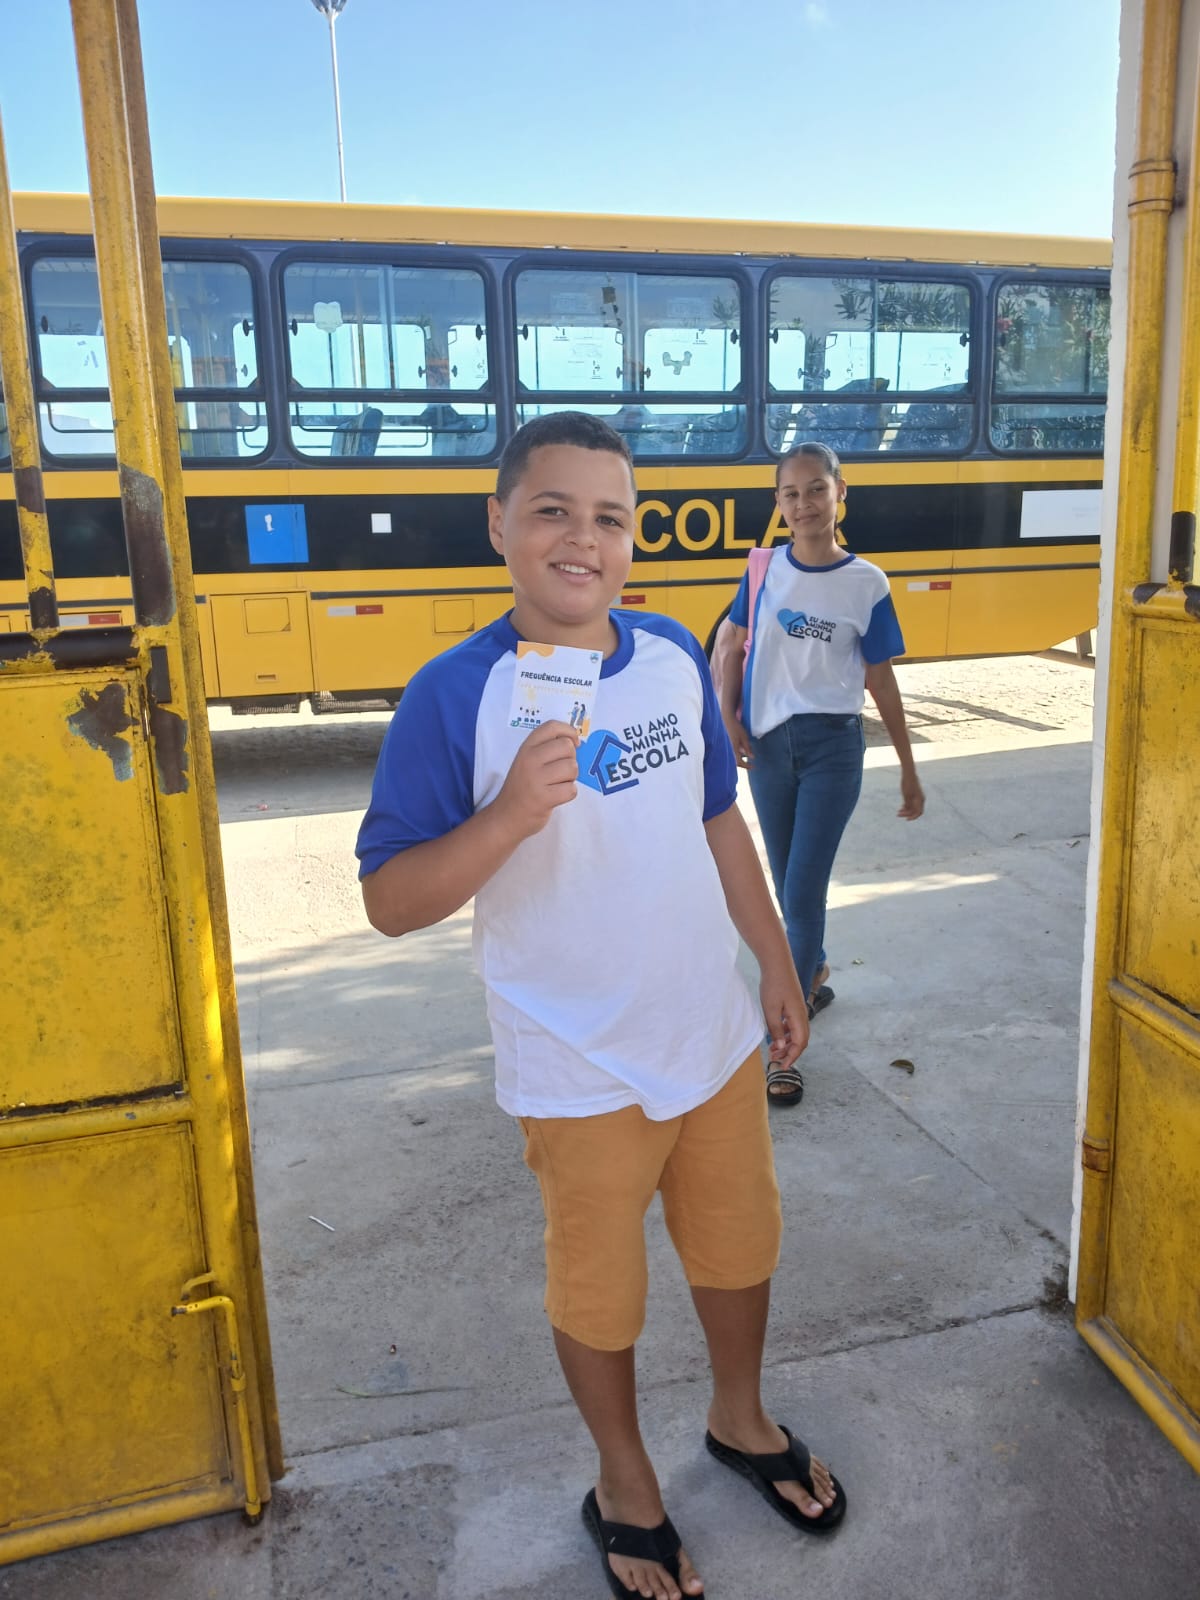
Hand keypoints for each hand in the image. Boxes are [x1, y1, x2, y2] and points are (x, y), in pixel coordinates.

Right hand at [493, 720, 579, 838]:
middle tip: (561, 772)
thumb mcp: (527, 761)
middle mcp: (530, 760)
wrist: (506, 816)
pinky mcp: (543, 798)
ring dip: (570, 778)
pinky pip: (571, 790)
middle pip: (567, 747)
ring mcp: (536, 779)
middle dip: (571, 760)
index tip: (575, 743)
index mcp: (526, 748)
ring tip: (557, 784)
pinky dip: (568, 794)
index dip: (569, 732)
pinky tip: (556, 796)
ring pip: (572, 768)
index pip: (552, 727)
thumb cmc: (522, 787)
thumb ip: (546, 749)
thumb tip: (575, 741)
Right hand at [724, 714, 753, 768]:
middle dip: (744, 764)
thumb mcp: (744, 737)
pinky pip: (734, 752)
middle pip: (736, 762)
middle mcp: (730, 750)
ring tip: (748, 753)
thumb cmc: (736, 728)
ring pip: (735, 757)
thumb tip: (752, 757)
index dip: (746, 766)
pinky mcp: (730, 744)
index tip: (753, 767)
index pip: (739, 762)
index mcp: (734, 749)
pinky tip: (744, 749)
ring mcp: (729, 747)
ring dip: (742, 758)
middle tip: (751, 765)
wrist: (728, 721)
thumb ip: (747, 748)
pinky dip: (740, 753)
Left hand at [760, 965, 809, 1070]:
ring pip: (796, 1033)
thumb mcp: (770, 1010)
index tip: (782, 1066)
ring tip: (772, 1050)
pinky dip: (785, 1033)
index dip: (792, 1057)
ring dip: (787, 1044)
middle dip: (789, 1053)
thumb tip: (781, 1048)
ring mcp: (798, 1010)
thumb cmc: (773, 984)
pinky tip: (775, 1035)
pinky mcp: (793, 1005)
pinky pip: (792, 1025)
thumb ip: (776, 1030)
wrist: (777, 963)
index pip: (800, 1043)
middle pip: (800, 1040)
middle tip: (774, 1060)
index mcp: (798, 1017)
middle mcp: (802, 1015)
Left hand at [898, 770, 924, 819]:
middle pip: (915, 811)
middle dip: (907, 814)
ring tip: (898, 812)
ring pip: (912, 807)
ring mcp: (917, 797)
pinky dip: (906, 806)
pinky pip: (911, 803)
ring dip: (906, 810)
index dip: (913, 817)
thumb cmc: (908, 784)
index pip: (918, 812)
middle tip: (898, 814)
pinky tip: (901, 807)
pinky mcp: (913, 794)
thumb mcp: (906, 795)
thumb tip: (908, 810)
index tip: (906, 819)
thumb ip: (908, 803)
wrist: (908, 774)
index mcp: (920, 800)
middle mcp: (920, 799)